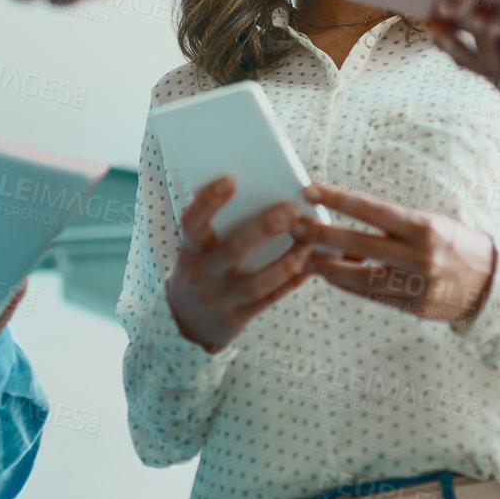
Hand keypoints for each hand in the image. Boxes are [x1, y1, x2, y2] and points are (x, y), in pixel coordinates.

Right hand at [165, 176, 313, 352]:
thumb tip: (264, 190)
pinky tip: (310, 265)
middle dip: (264, 229)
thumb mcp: (200, 246)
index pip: (192, 222)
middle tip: (292, 208)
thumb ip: (220, 224)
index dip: (209, 201)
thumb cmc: (203, 265)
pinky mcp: (238, 317)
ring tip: (309, 243)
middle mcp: (203, 273)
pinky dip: (291, 282)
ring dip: (285, 262)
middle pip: (233, 250)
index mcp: (192, 248)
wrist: (188, 318)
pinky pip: (269, 299)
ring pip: (255, 283)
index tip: (231, 179)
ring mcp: (220, 298)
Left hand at [294, 184, 495, 325]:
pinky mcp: (414, 308)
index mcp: (424, 226)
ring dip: (328, 267)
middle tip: (295, 228)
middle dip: (321, 235)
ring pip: (359, 276)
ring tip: (305, 258)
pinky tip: (332, 277)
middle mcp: (419, 255)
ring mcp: (416, 284)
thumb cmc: (458, 244)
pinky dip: (350, 285)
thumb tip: (349, 221)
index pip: (372, 209)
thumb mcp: (432, 223)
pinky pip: (372, 296)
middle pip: (358, 243)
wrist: (494, 282)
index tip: (310, 191)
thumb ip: (394, 225)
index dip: (338, 199)